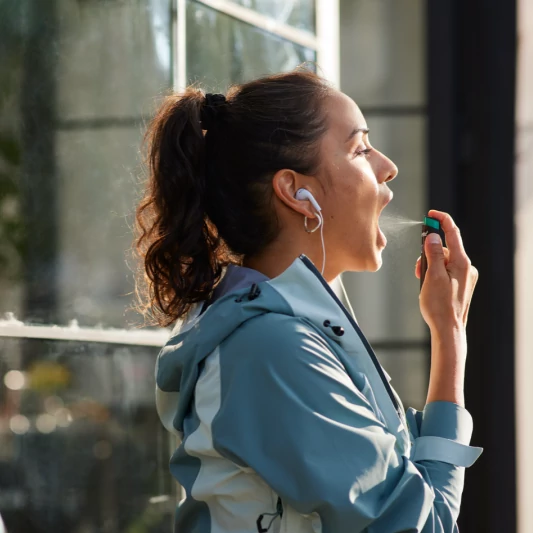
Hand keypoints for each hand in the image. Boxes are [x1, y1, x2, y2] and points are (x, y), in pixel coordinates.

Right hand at [416, 210, 478, 333]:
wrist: (449, 329)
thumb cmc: (439, 306)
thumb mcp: (433, 276)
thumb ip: (433, 254)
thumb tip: (434, 237)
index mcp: (461, 263)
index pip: (453, 233)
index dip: (441, 220)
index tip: (430, 214)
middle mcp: (466, 267)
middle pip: (445, 248)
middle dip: (428, 252)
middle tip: (418, 267)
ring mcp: (464, 276)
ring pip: (443, 260)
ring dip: (430, 265)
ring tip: (422, 280)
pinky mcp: (460, 284)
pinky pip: (445, 270)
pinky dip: (434, 273)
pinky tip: (428, 285)